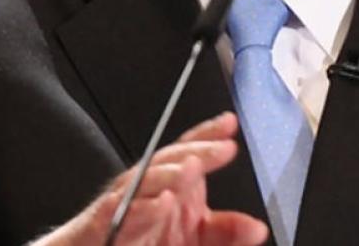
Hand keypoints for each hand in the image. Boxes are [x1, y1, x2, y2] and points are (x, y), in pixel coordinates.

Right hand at [33, 112, 267, 245]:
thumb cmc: (141, 242)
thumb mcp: (194, 239)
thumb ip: (224, 233)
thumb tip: (257, 228)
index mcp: (171, 185)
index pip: (189, 152)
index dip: (208, 134)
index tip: (230, 123)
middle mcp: (146, 187)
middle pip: (170, 159)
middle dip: (196, 150)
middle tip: (222, 146)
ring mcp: (124, 203)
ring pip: (144, 179)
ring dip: (168, 174)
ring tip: (193, 170)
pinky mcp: (102, 224)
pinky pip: (120, 212)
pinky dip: (141, 208)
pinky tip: (161, 203)